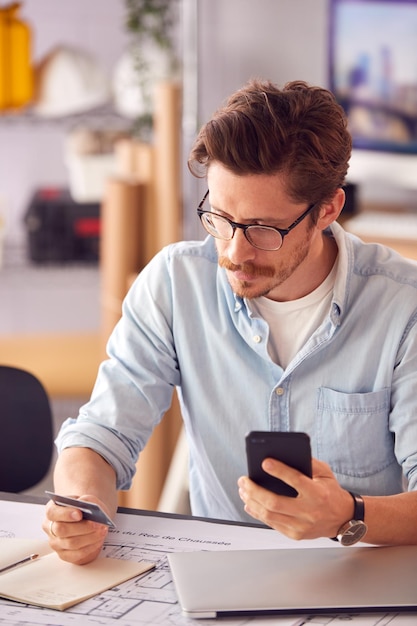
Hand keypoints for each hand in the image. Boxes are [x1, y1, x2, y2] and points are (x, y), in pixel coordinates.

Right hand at [43, 494, 109, 563]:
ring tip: (102, 531)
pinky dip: (90, 547)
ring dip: (90, 537)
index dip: (65, 514)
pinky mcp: (64, 555)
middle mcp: (50, 527)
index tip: (79, 514)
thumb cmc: (85, 509)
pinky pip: (76, 554)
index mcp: (52, 510)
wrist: (88, 520)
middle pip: (61, 530)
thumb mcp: (87, 500)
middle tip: (96, 524)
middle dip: (82, 527)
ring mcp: (55, 543)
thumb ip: (86, 500)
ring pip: (70, 543)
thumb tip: (87, 505)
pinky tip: (98, 540)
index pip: (52, 512)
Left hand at [238, 458, 352, 539]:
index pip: (295, 481)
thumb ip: (308, 463)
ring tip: (243, 490)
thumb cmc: (330, 492)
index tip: (264, 462)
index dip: (279, 471)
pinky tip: (249, 503)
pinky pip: (271, 524)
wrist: (343, 519)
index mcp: (318, 493)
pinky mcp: (295, 534)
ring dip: (251, 501)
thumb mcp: (324, 473)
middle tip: (243, 480)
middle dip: (254, 490)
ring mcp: (301, 526)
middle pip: (275, 502)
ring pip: (269, 515)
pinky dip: (257, 513)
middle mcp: (309, 511)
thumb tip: (284, 454)